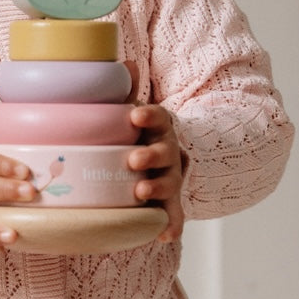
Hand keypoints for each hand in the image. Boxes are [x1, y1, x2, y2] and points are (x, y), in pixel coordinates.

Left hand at [126, 102, 185, 241]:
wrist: (158, 156)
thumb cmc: (133, 133)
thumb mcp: (130, 112)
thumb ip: (125, 91)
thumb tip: (128, 64)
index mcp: (157, 128)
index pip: (159, 117)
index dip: (149, 115)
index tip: (134, 115)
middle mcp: (167, 152)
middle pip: (166, 153)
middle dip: (151, 156)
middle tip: (133, 159)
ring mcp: (169, 178)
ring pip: (170, 183)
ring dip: (157, 188)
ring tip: (140, 192)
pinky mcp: (167, 202)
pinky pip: (172, 215)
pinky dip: (171, 225)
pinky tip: (164, 234)